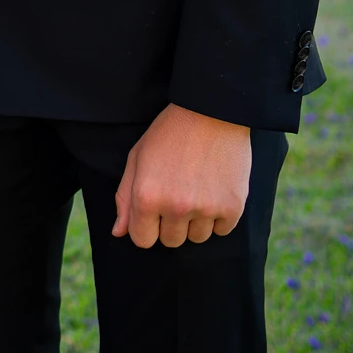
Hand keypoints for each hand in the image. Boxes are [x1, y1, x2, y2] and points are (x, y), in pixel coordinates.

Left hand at [112, 103, 250, 248]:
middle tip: (178, 192)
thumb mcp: (137, 158)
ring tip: (198, 188)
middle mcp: (175, 207)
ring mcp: (205, 209)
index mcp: (147, 197)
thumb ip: (125, 198)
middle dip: (171, 223)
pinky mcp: (232, 207)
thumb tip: (119, 232)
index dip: (147, 226)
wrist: (212, 111)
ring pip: (198, 238)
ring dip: (196, 221)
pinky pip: (222, 230)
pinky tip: (215, 189)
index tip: (154, 210)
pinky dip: (219, 216)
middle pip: (171, 241)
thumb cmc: (169, 132)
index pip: (142, 240)